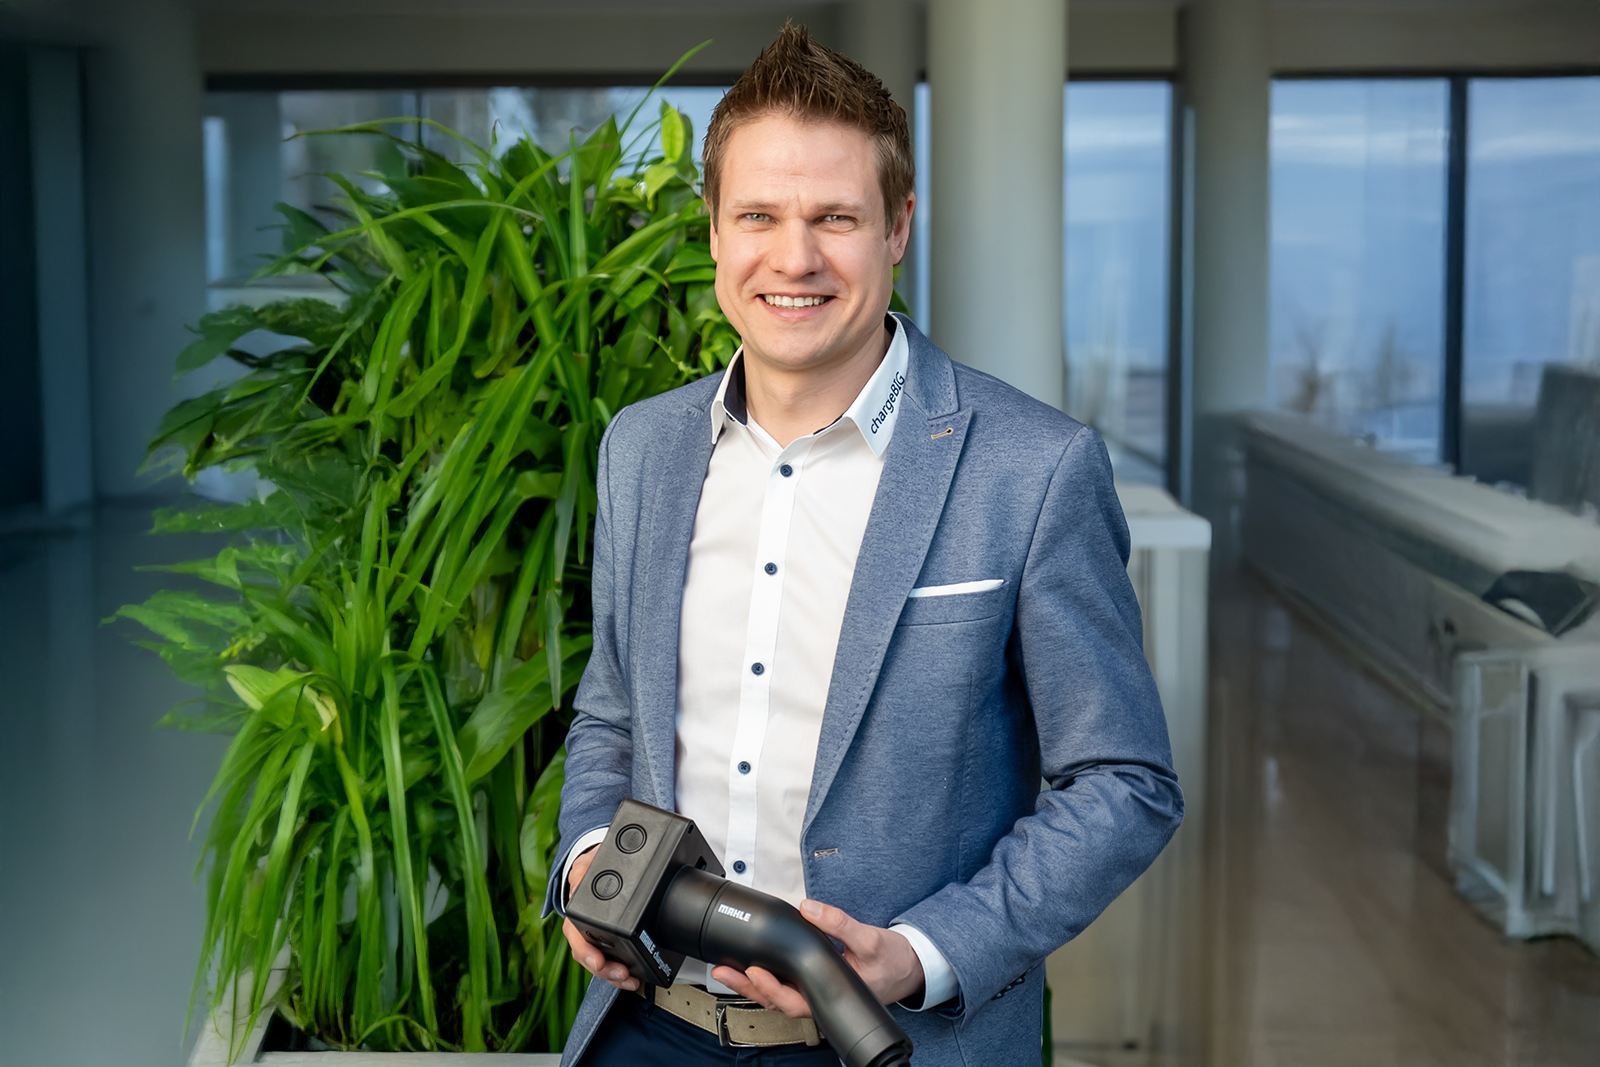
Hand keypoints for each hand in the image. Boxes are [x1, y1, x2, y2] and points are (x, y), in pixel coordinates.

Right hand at [561, 846, 640, 991]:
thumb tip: (579, 879)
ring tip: (630, 981)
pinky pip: (609, 961)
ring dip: (612, 975)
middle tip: (622, 974)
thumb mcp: (587, 863)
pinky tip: (632, 978)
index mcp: (576, 910)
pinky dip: (619, 972)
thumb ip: (584, 869)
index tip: (598, 961)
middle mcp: (581, 927)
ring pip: (597, 963)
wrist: (598, 866)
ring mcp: (593, 936)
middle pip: (587, 956)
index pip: (576, 934)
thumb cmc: (592, 866)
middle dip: (604, 970)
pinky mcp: (606, 941)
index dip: (586, 951)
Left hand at [711, 899, 924, 1018]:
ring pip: (778, 994)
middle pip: (777, 1000)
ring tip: (726, 968)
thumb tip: (810, 908)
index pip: (794, 1001)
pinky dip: (765, 976)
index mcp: (832, 995)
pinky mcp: (814, 982)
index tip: (755, 972)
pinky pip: (786, 984)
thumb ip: (839, 924)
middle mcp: (820, 999)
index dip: (771, 989)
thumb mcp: (870, 939)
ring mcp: (816, 992)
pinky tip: (751, 964)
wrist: (908, 968)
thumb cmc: (892, 961)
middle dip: (747, 986)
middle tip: (724, 971)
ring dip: (751, 983)